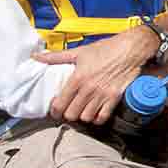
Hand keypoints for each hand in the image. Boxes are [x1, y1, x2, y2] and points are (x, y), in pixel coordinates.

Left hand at [35, 26, 156, 124]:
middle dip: (68, 114)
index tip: (55, 110)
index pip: (60, 104)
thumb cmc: (106, 48)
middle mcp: (89, 89)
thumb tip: (37, 57)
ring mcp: (102, 95)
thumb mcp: (79, 51)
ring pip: (86, 117)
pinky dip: (97, 118)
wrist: (130, 49)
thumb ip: (56, 57)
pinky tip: (95, 113)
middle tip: (68, 110)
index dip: (54, 110)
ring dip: (82, 116)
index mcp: (78, 78)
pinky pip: (103, 117)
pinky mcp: (114, 98)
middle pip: (72, 114)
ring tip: (81, 111)